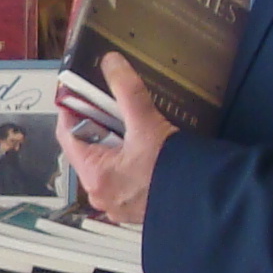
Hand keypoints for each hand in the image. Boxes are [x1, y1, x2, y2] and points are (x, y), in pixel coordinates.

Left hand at [61, 55, 171, 225]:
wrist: (205, 200)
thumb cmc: (175, 173)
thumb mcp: (147, 124)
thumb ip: (127, 90)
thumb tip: (112, 64)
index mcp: (95, 176)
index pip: (66, 135)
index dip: (72, 111)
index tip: (80, 95)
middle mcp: (100, 194)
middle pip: (86, 149)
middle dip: (99, 127)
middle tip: (115, 111)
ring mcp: (116, 204)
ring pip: (104, 163)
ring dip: (114, 144)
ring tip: (134, 130)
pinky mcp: (132, 208)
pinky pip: (119, 179)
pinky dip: (126, 162)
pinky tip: (145, 152)